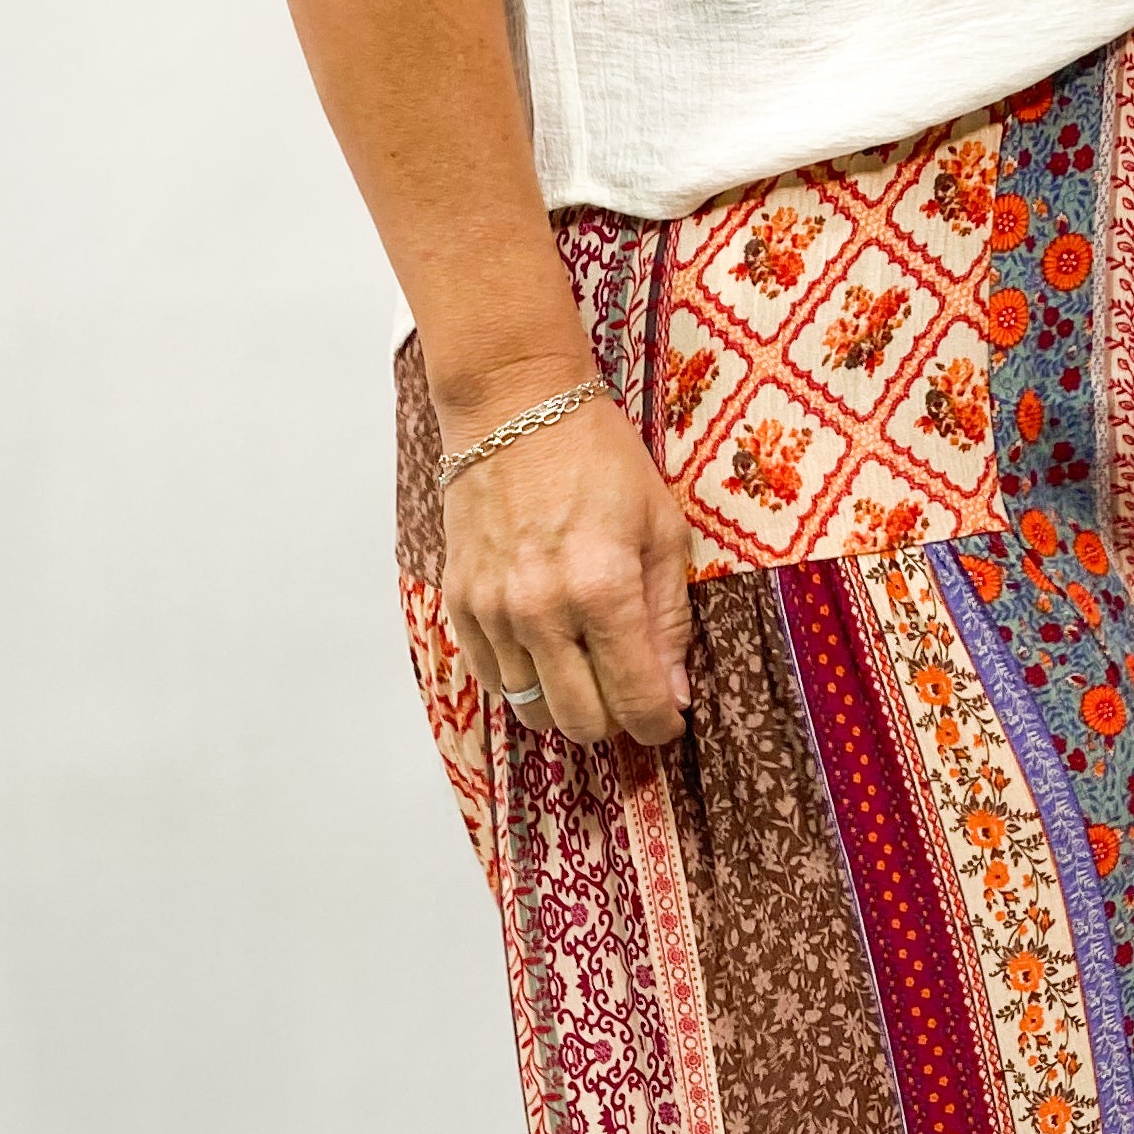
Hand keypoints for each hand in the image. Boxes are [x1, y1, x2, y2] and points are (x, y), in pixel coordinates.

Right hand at [438, 377, 693, 747]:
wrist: (514, 408)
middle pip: (581, 722)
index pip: (635, 701)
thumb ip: (668, 619)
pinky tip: (545, 651)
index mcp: (603, 592)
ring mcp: (494, 611)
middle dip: (614, 721)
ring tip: (585, 668)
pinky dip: (523, 680)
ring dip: (565, 703)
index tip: (667, 721)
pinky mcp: (460, 602)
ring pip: (532, 709)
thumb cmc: (598, 459)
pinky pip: (492, 678)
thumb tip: (674, 692)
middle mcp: (542, 612)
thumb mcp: (661, 530)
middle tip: (627, 693)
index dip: (659, 725)